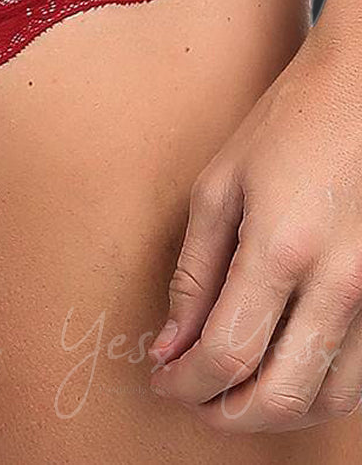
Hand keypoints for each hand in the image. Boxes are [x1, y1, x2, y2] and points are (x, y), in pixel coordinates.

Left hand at [148, 15, 361, 433]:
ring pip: (327, 400)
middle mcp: (337, 283)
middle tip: (191, 397)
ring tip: (232, 393)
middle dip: (224, 412)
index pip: (226, 355)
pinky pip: (359, 378)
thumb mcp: (220, 184)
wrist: (361, 90)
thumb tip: (170, 344)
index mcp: (281, 248)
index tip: (161, 380)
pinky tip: (283, 372)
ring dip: (272, 413)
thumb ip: (194, 272)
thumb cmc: (287, 124)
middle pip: (279, 395)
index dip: (185, 382)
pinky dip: (317, 394)